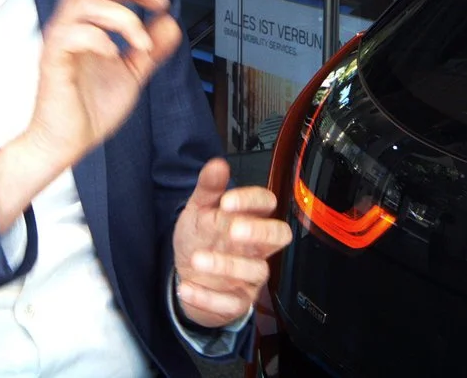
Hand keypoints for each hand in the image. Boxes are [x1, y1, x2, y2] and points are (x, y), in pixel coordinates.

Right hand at [27, 0, 180, 167]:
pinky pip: (71, 35)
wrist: (66, 143)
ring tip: (140, 42)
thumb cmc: (88, 109)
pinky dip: (100, 39)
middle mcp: (68, 27)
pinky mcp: (54, 62)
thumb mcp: (132, 73)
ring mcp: (59, 43)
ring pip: (83, 3)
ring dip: (121, 16)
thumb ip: (151, 47)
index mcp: (84, 25)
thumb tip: (169, 23)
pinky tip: (115, 56)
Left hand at [173, 158, 292, 327]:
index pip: (266, 203)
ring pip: (256, 270)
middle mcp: (257, 246)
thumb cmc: (200, 237)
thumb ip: (208, 188)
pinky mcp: (238, 300)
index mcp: (250, 218)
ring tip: (197, 259)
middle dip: (260, 232)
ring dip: (226, 265)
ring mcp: (250, 275)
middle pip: (279, 236)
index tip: (227, 201)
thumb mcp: (199, 209)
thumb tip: (217, 164)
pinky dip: (209, 297)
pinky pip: (232, 303)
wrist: (186, 274)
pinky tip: (187, 287)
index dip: (252, 201)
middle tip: (233, 230)